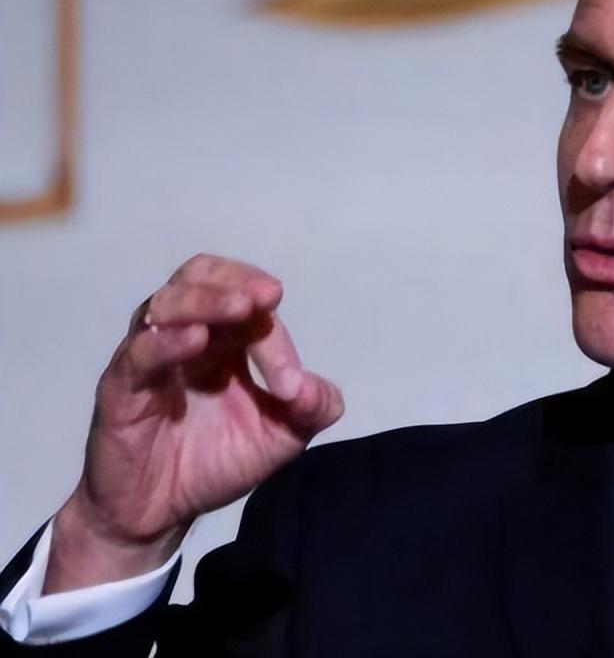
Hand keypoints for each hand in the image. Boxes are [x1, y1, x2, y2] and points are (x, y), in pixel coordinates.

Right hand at [44, 254, 343, 593]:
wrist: (161, 513)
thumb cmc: (217, 463)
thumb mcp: (281, 437)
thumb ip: (311, 409)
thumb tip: (314, 388)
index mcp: (226, 340)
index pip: (248, 305)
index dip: (273, 329)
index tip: (291, 381)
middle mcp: (187, 337)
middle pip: (200, 278)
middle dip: (235, 279)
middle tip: (266, 295)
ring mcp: (151, 358)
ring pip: (166, 303)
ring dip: (204, 299)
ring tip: (237, 307)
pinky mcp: (121, 388)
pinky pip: (138, 353)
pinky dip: (166, 341)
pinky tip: (193, 340)